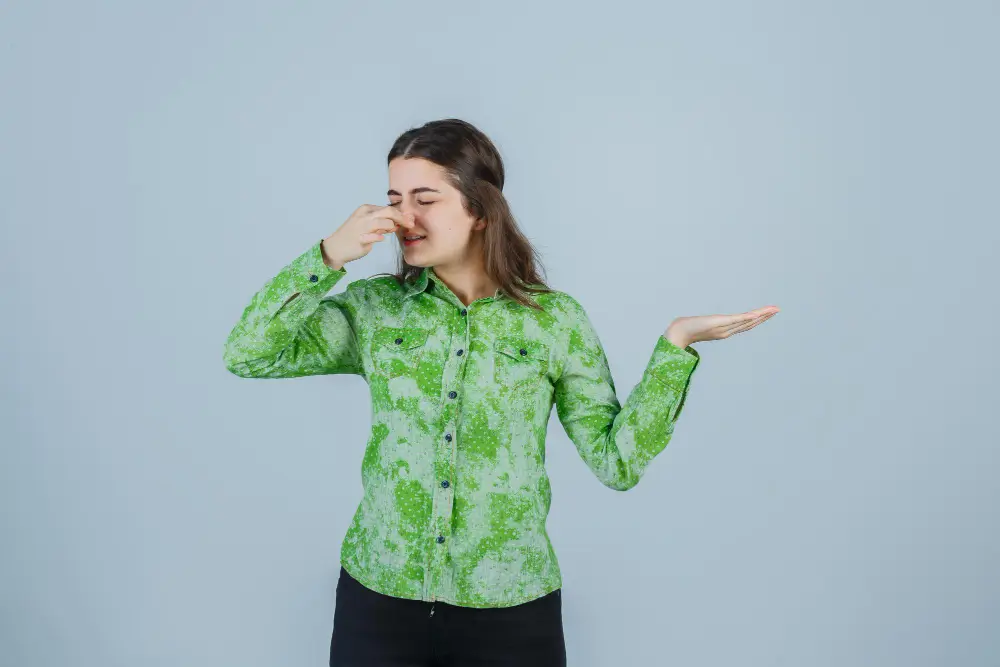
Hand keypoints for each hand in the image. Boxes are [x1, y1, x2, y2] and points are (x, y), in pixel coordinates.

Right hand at [321, 204, 415, 268]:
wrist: (336, 247)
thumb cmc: (354, 236)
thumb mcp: (368, 225)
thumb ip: (383, 223)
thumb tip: (399, 223)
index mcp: (366, 209)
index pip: (388, 208)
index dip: (401, 214)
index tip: (411, 220)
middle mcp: (364, 215)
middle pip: (388, 212)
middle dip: (402, 218)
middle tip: (411, 225)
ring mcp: (361, 226)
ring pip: (383, 222)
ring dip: (391, 227)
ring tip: (391, 232)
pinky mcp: (360, 239)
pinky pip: (374, 237)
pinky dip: (379, 237)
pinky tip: (381, 238)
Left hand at [664, 306, 779, 347]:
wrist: (678, 333)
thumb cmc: (685, 330)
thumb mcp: (698, 326)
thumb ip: (703, 327)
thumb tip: (702, 325)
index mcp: (724, 331)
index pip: (744, 325)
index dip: (757, 320)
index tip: (767, 313)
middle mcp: (727, 331)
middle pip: (749, 323)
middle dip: (764, 317)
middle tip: (777, 309)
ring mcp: (724, 328)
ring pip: (747, 322)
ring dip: (762, 316)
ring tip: (774, 310)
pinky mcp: (720, 324)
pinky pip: (737, 321)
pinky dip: (748, 318)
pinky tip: (757, 315)